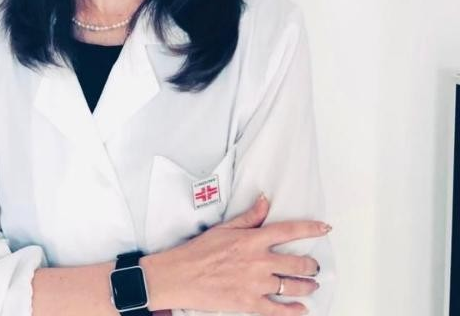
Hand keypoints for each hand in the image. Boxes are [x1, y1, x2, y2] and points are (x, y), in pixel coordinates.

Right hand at [167, 194, 328, 315]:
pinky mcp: (250, 304)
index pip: (288, 231)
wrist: (182, 275)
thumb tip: (265, 200)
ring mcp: (256, 284)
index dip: (310, 228)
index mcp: (252, 240)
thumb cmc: (200, 250)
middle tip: (315, 265)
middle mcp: (258, 261)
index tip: (325, 228)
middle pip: (296, 263)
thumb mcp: (224, 227)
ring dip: (307, 286)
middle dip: (311, 265)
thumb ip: (249, 216)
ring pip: (292, 286)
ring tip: (311, 285)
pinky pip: (279, 310)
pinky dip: (294, 311)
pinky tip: (302, 310)